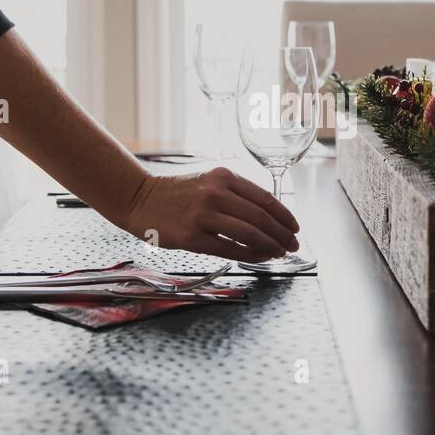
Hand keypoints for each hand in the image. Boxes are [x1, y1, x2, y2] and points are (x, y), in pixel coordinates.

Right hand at [123, 167, 300, 262]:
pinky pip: (229, 249)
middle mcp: (214, 193)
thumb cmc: (178, 194)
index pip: (265, 198)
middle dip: (282, 234)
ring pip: (248, 234)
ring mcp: (202, 215)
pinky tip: (260, 258)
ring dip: (270, 246)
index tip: (294, 227)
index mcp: (223, 176)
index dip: (284, 216)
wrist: (140, 199)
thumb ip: (235, 194)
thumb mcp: (208, 181)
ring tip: (280, 253)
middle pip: (260, 217)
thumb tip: (269, 217)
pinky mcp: (191, 237)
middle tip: (293, 245)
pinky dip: (249, 255)